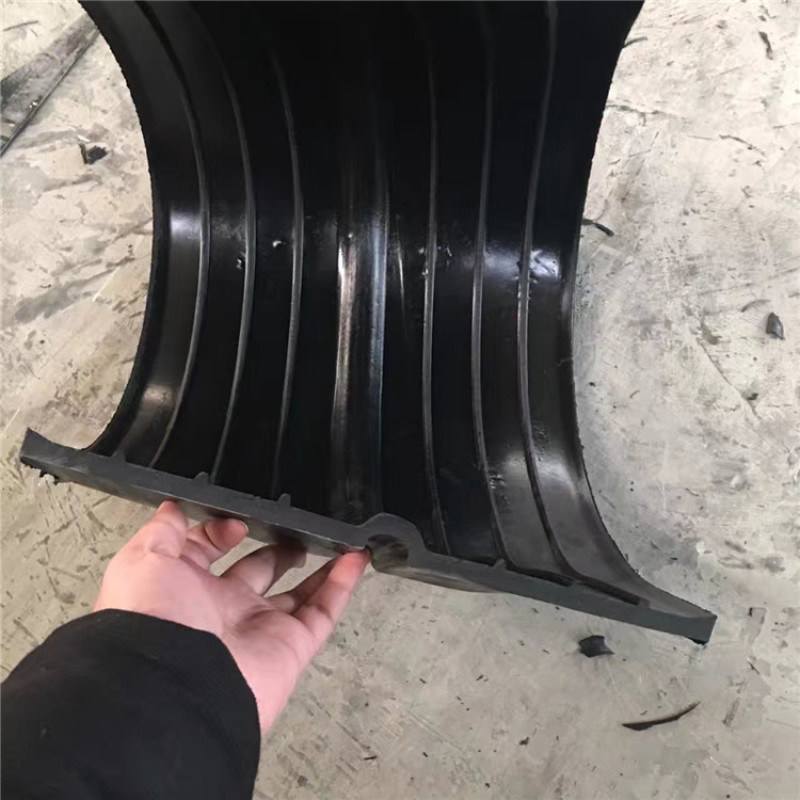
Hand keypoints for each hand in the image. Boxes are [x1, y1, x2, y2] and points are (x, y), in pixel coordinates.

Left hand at [94, 501, 368, 730]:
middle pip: (259, 571)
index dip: (224, 531)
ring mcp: (261, 628)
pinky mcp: (292, 645)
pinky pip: (324, 612)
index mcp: (186, 588)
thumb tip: (174, 505)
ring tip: (333, 535)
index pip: (210, 553)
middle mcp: (224, 609)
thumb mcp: (143, 560)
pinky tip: (357, 556)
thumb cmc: (152, 620)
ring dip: (316, 565)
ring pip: (298, 592)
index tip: (239, 520)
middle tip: (294, 524)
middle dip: (275, 547)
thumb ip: (164, 530)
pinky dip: (343, 585)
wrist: (175, 684)